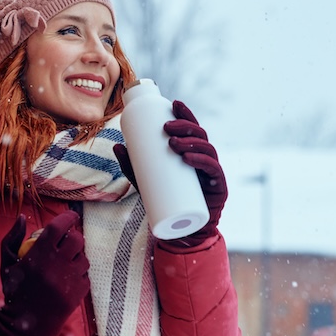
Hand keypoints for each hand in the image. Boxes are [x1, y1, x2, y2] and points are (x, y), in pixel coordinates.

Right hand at [0, 211, 90, 335]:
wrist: (23, 325)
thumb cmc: (14, 291)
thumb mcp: (8, 264)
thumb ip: (13, 238)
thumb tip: (22, 217)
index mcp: (38, 255)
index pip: (59, 227)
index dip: (67, 217)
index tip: (70, 216)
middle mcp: (56, 266)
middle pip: (76, 239)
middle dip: (74, 237)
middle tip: (68, 241)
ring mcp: (69, 280)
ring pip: (84, 258)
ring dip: (77, 258)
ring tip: (66, 264)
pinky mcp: (78, 294)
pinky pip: (86, 276)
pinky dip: (79, 275)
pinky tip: (67, 280)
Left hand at [113, 101, 227, 247]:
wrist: (183, 232)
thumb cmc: (166, 202)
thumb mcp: (145, 182)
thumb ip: (132, 166)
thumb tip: (117, 145)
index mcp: (193, 153)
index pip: (193, 129)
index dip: (186, 114)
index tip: (173, 103)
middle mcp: (206, 160)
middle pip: (201, 135)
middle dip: (185, 126)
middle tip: (165, 127)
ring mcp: (213, 173)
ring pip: (208, 150)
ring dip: (191, 142)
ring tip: (172, 143)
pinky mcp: (219, 188)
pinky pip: (213, 171)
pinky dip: (201, 163)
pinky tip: (188, 159)